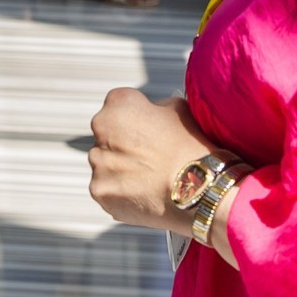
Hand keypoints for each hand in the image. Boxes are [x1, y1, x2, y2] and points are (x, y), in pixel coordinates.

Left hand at [87, 88, 213, 233]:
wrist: (197, 189)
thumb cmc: (191, 148)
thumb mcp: (179, 109)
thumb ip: (155, 107)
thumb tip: (151, 113)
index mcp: (118, 103)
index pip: (117, 106)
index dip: (135, 120)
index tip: (148, 131)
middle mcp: (101, 128)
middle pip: (106, 136)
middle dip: (122, 145)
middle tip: (148, 158)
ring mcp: (98, 161)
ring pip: (104, 164)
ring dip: (119, 170)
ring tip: (148, 179)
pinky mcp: (99, 190)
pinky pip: (106, 189)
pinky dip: (119, 192)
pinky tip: (142, 193)